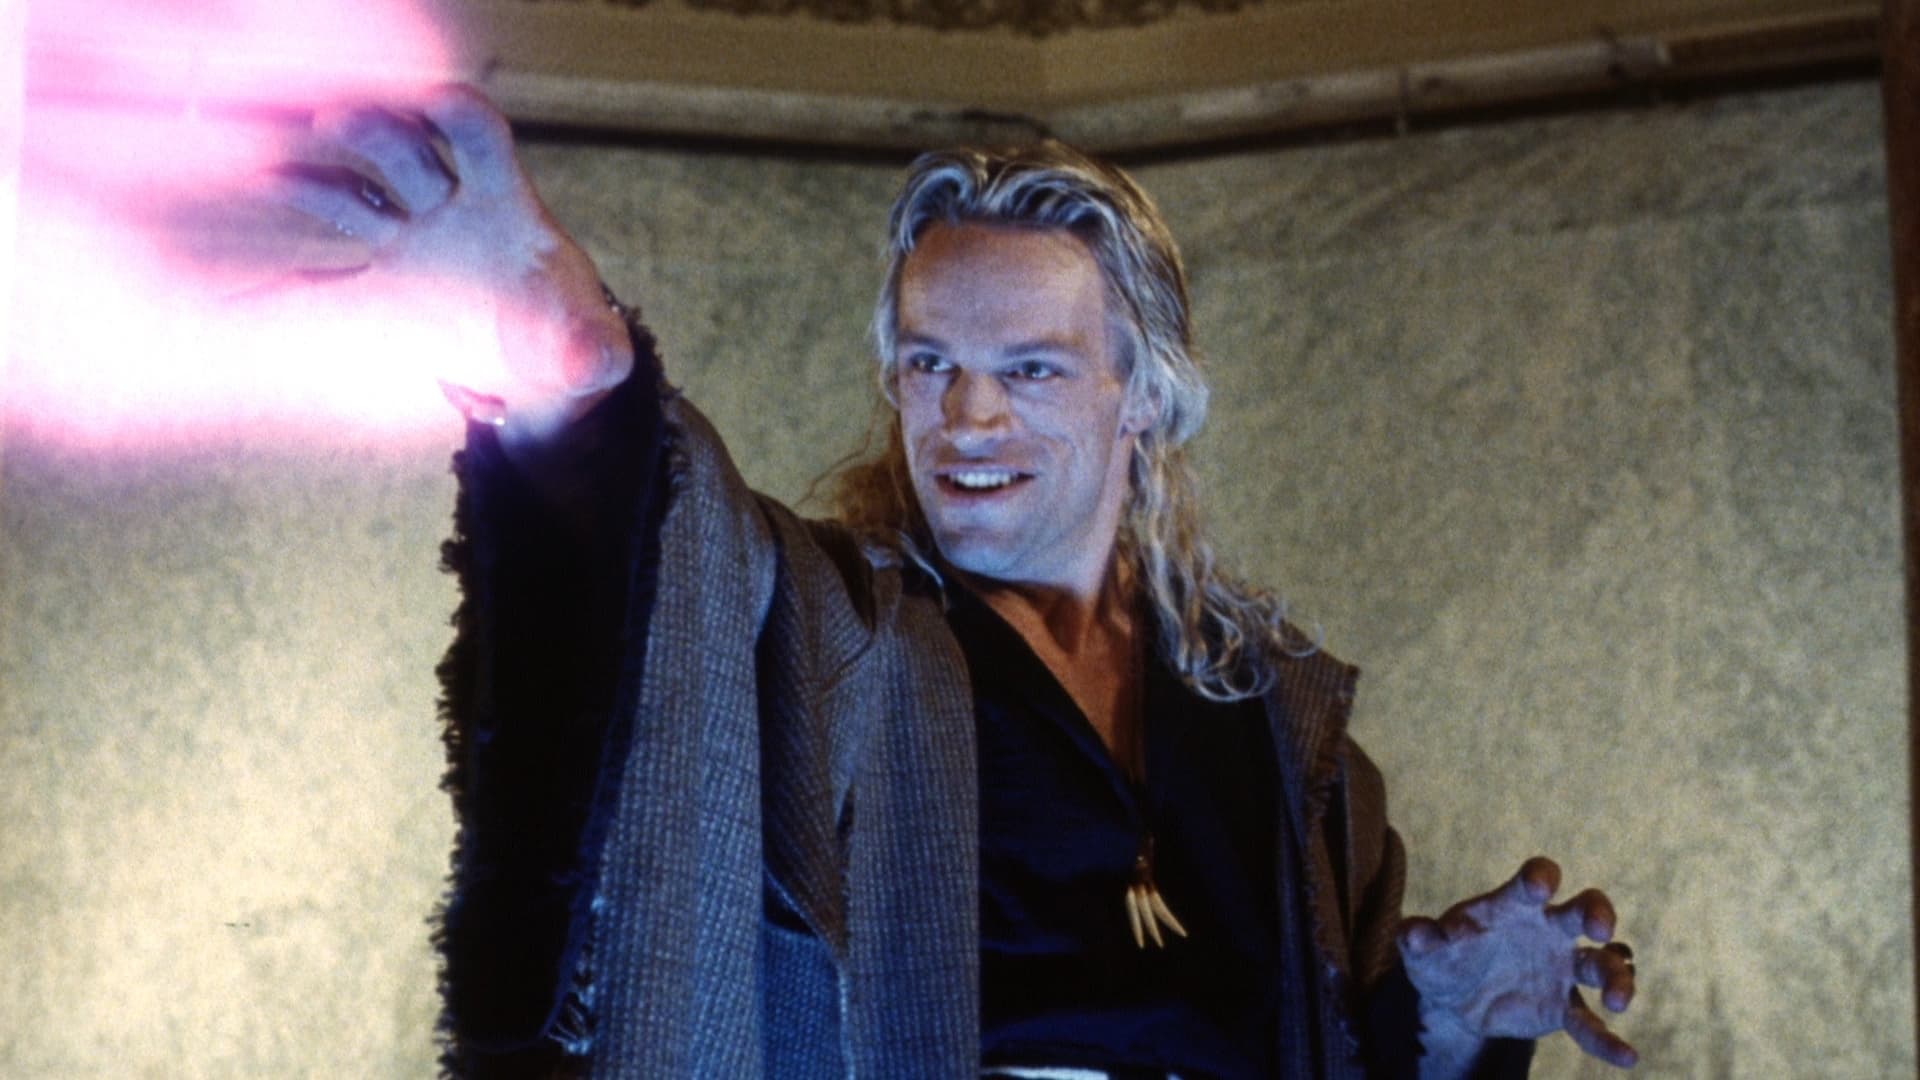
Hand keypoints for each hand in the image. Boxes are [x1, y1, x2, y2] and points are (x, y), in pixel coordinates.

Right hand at [264, 85, 631, 443]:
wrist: (534, 368)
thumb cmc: (570, 338)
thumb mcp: (594, 350)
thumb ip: (597, 348)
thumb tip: (594, 359)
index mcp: (504, 206)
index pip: (481, 142)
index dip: (461, 118)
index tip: (438, 99)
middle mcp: (447, 207)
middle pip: (405, 151)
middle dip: (373, 130)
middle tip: (332, 119)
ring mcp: (405, 241)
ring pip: (349, 194)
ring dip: (308, 181)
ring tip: (265, 172)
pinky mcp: (375, 287)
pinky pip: (319, 283)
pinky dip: (276, 294)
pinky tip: (228, 302)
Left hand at [1399, 856, 1637, 1074]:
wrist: (1452, 1000)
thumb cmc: (1441, 958)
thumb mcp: (1422, 948)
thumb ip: (1418, 937)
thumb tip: (1413, 934)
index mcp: (1513, 905)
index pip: (1535, 880)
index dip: (1541, 878)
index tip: (1541, 887)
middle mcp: (1547, 930)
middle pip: (1584, 910)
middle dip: (1597, 914)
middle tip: (1599, 929)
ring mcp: (1561, 968)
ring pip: (1601, 965)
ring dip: (1616, 979)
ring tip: (1615, 1002)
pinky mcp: (1561, 1007)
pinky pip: (1589, 1023)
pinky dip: (1608, 1040)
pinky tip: (1627, 1057)